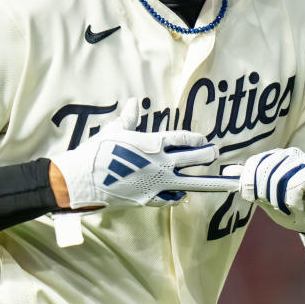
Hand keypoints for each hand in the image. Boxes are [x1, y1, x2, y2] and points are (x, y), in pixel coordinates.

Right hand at [50, 100, 236, 209]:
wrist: (81, 180)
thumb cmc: (96, 152)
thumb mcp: (114, 131)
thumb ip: (129, 119)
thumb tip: (133, 103)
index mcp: (152, 144)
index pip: (182, 139)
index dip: (195, 140)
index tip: (204, 141)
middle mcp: (159, 164)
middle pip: (192, 159)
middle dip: (206, 156)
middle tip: (216, 154)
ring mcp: (155, 183)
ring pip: (188, 183)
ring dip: (206, 182)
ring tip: (223, 183)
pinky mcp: (147, 199)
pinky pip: (169, 199)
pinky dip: (177, 196)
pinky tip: (182, 195)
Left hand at [238, 148, 304, 243]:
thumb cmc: (294, 204)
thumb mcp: (266, 195)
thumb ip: (249, 182)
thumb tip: (227, 172)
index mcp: (276, 157)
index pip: (253, 164)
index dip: (248, 184)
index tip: (254, 199)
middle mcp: (290, 155)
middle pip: (264, 173)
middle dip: (266, 196)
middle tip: (277, 206)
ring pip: (278, 180)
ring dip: (280, 201)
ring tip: (289, 206)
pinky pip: (294, 187)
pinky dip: (293, 202)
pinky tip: (299, 205)